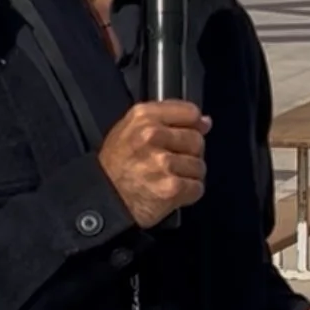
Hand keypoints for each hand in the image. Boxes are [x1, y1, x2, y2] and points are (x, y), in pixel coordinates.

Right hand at [98, 101, 208, 228]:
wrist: (105, 197)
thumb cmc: (117, 164)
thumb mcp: (131, 128)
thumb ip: (168, 118)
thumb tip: (204, 122)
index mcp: (144, 117)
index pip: (190, 112)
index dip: (193, 125)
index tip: (186, 134)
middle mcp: (153, 136)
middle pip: (197, 140)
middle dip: (189, 153)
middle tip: (171, 161)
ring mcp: (163, 162)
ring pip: (199, 165)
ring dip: (188, 175)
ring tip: (168, 177)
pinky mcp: (171, 187)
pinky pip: (197, 187)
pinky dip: (188, 192)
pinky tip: (171, 190)